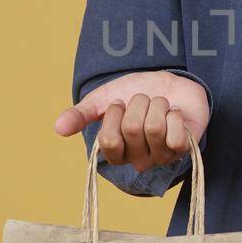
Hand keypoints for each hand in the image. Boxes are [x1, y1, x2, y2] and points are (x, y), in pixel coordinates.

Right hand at [54, 71, 209, 171]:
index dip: (114, 115)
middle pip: (132, 130)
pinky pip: (175, 136)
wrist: (169, 82)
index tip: (120, 103)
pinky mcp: (183, 149)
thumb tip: (58, 127)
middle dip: (139, 103)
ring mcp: (161, 157)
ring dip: (157, 105)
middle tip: (144, 101)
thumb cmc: (135, 94)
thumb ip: (81, 114)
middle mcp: (138, 160)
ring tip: (160, 105)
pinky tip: (174, 113)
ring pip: (154, 129)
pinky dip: (174, 116)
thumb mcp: (103, 99)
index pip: (109, 142)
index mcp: (116, 152)